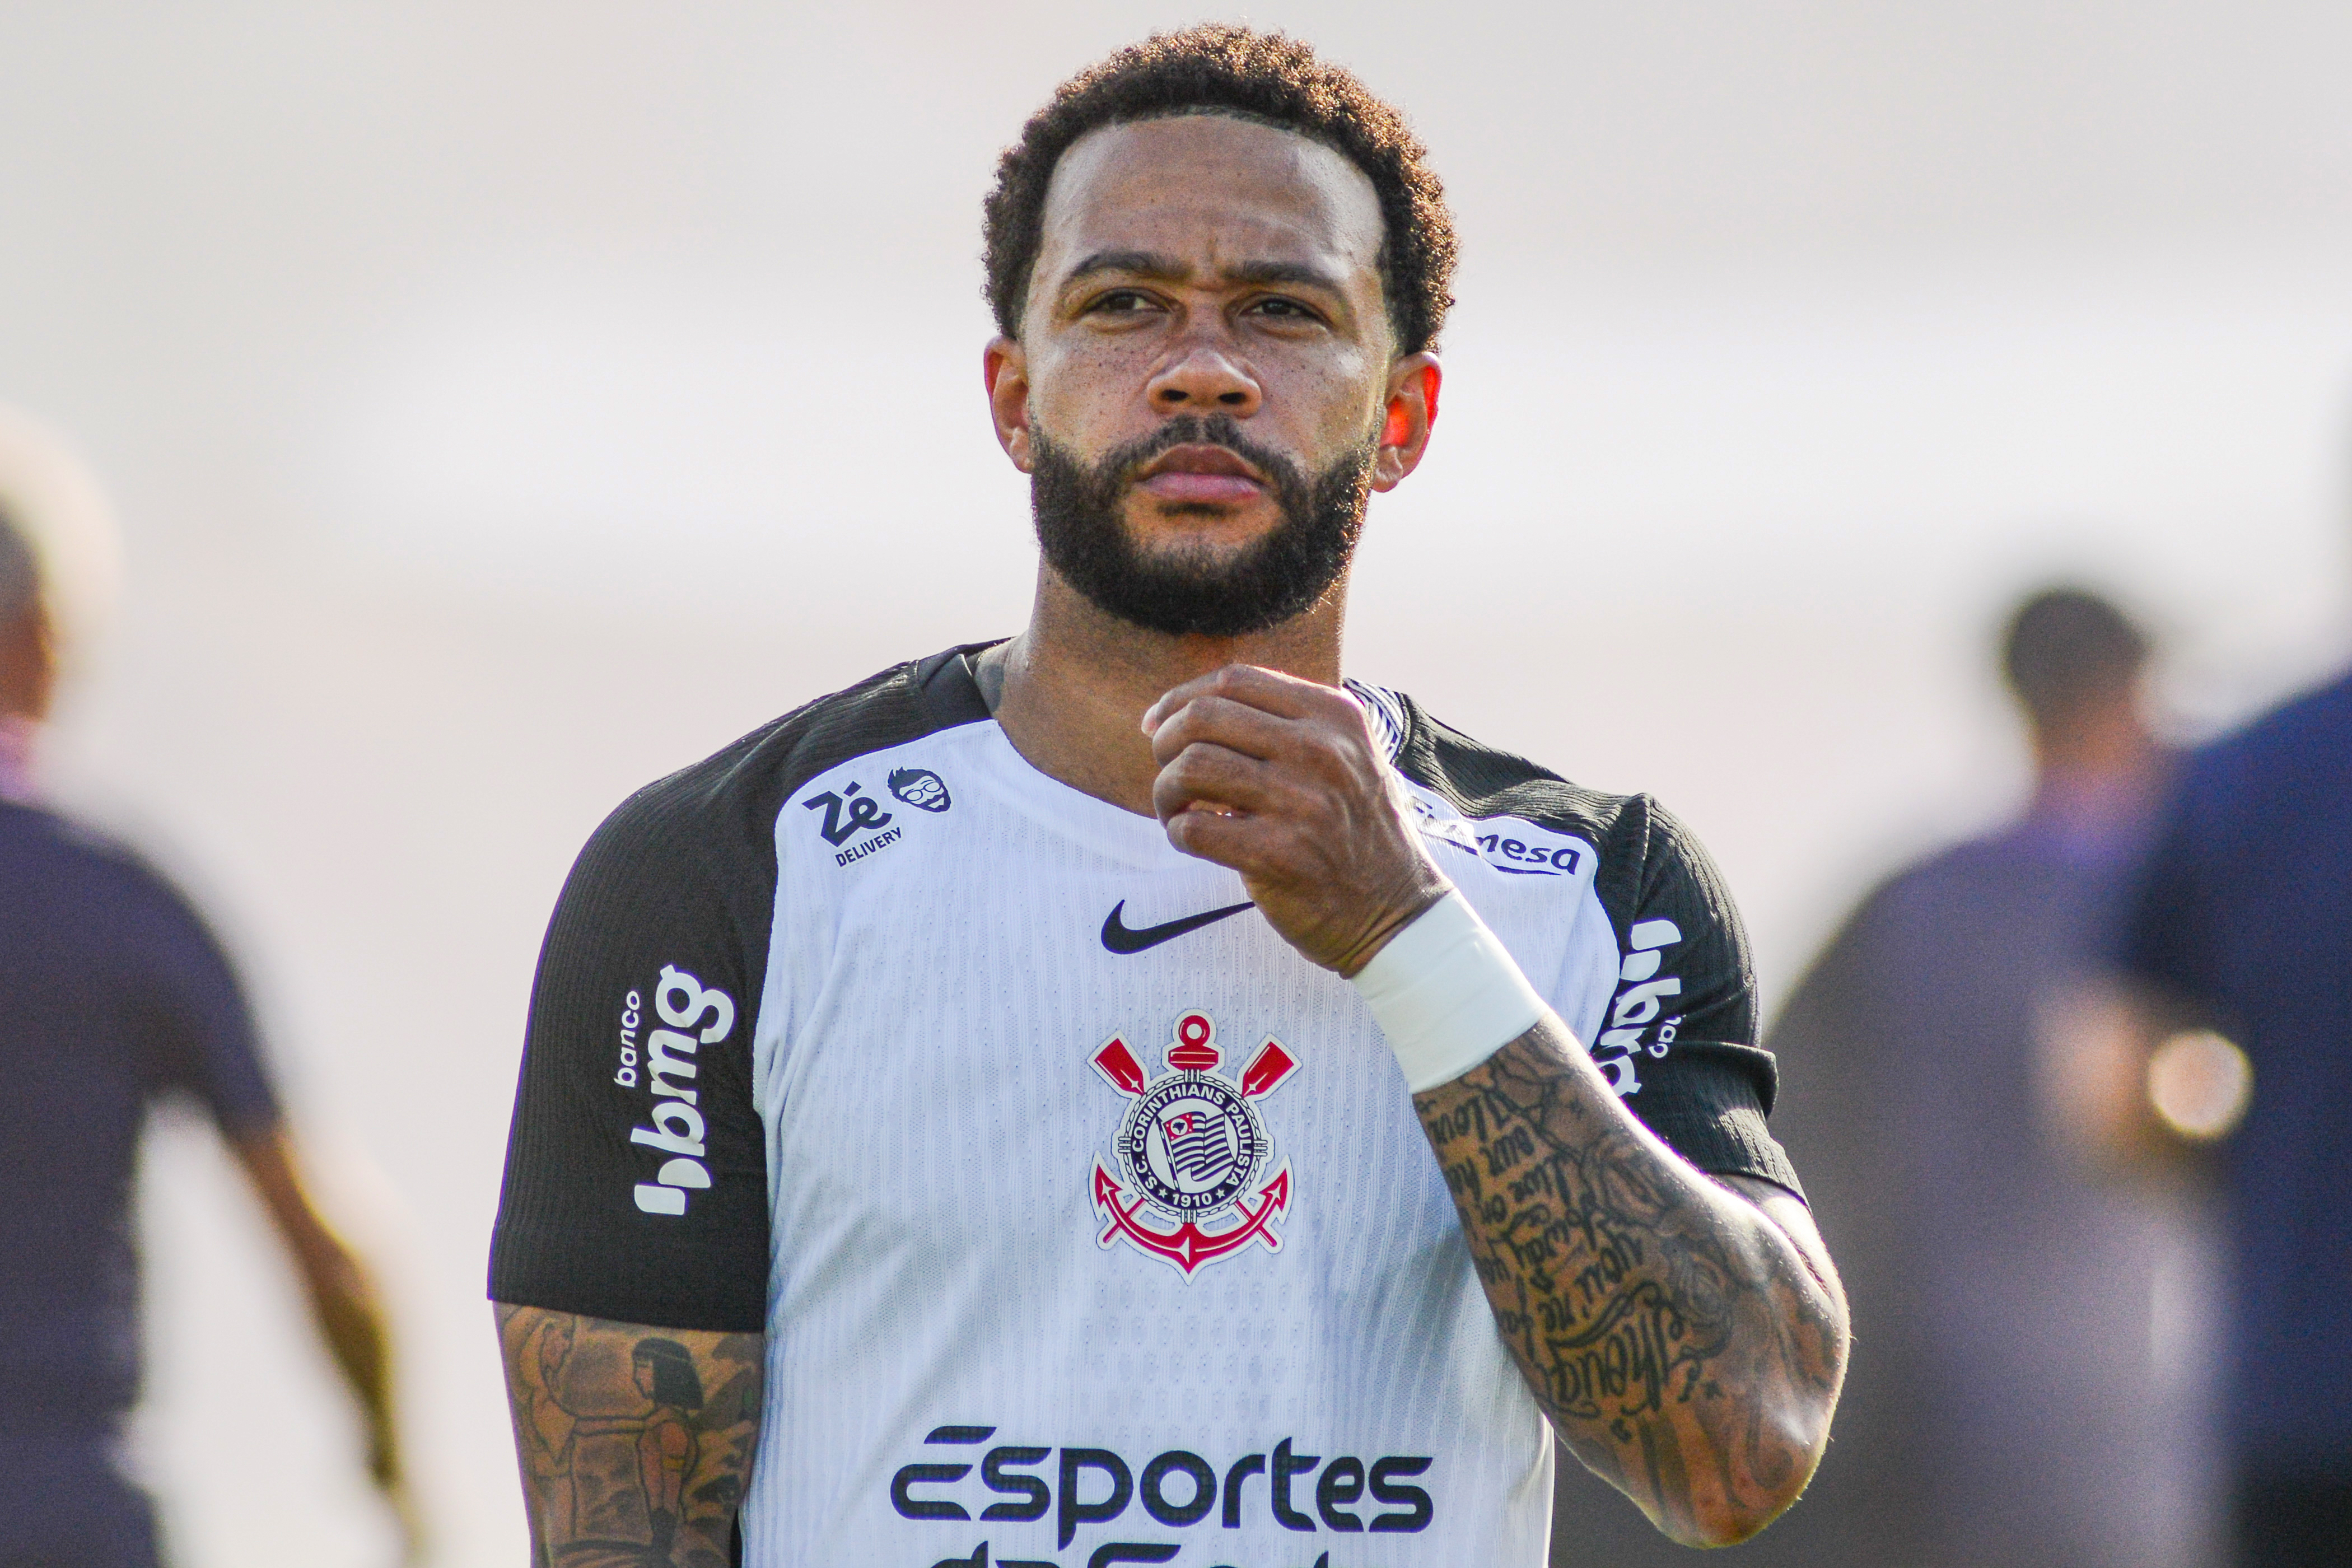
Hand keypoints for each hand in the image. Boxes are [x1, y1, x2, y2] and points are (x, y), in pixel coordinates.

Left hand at [1142, 665, 1449, 974]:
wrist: (1396, 909)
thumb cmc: (1354, 828)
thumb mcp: (1346, 754)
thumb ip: (1286, 723)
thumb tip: (1185, 707)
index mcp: (1334, 717)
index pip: (1235, 679)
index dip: (1182, 697)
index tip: (1158, 722)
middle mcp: (1321, 751)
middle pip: (1204, 716)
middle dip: (1165, 741)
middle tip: (1167, 769)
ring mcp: (1302, 803)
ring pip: (1192, 766)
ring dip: (1166, 790)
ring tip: (1176, 808)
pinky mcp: (1279, 856)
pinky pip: (1193, 828)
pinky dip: (1178, 831)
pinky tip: (1191, 838)